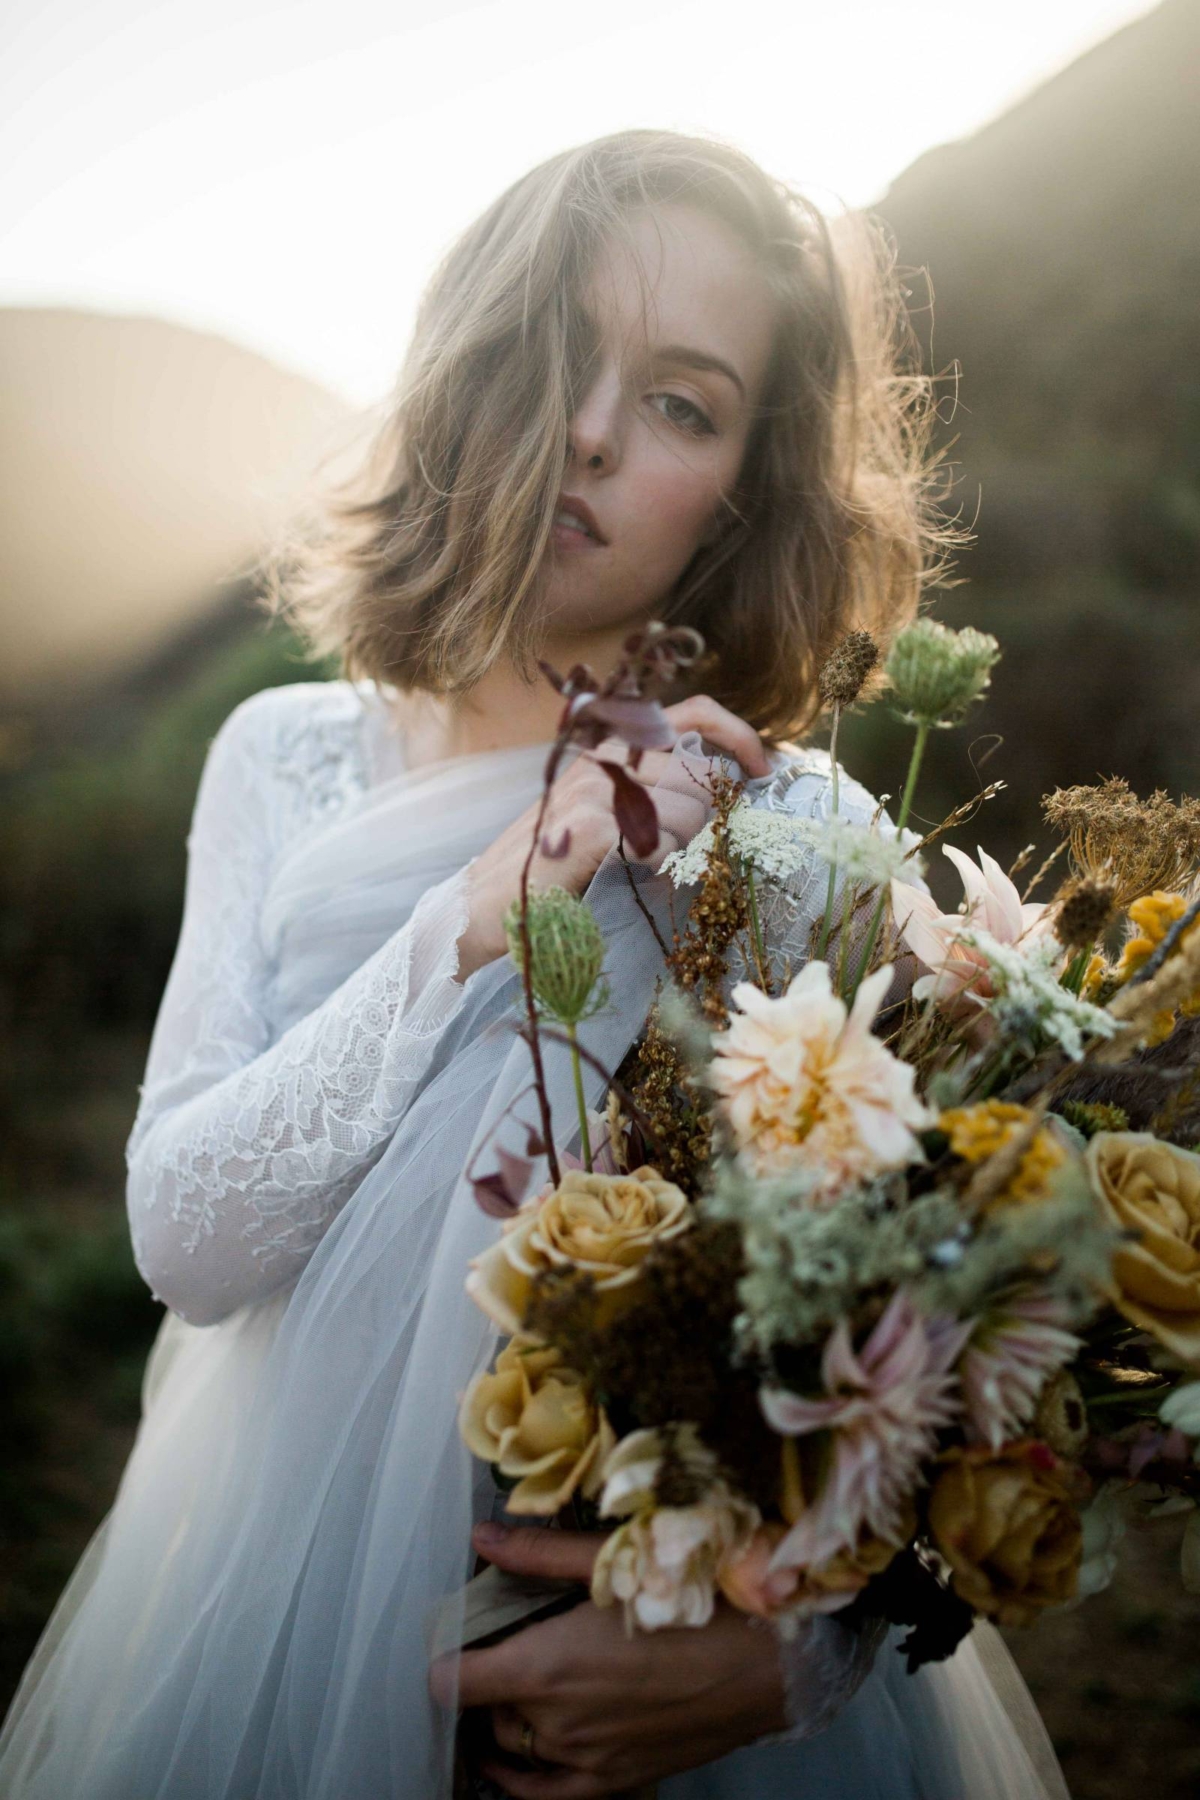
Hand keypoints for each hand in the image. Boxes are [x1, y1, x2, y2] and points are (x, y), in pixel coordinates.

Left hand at [429, 1522, 787, 1797]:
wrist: (767, 1665)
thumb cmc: (691, 1602)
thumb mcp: (615, 1563)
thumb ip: (541, 1555)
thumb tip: (483, 1535)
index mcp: (544, 1667)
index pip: (451, 1680)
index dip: (447, 1655)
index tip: (460, 1631)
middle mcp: (554, 1724)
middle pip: (487, 1708)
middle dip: (492, 1674)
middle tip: (516, 1635)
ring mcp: (583, 1761)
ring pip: (516, 1743)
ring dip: (514, 1713)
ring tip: (531, 1678)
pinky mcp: (614, 1782)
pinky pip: (544, 1794)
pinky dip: (520, 1775)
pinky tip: (512, 1757)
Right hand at [455, 696, 769, 980]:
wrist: (484, 910)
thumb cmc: (550, 869)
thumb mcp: (605, 816)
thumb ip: (652, 795)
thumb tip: (721, 793)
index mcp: (609, 747)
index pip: (693, 714)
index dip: (739, 734)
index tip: (765, 769)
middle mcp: (603, 756)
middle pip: (703, 770)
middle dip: (712, 815)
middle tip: (690, 848)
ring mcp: (594, 788)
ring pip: (691, 807)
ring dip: (687, 844)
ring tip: (649, 865)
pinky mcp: (590, 827)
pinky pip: (662, 841)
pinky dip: (660, 865)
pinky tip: (632, 875)